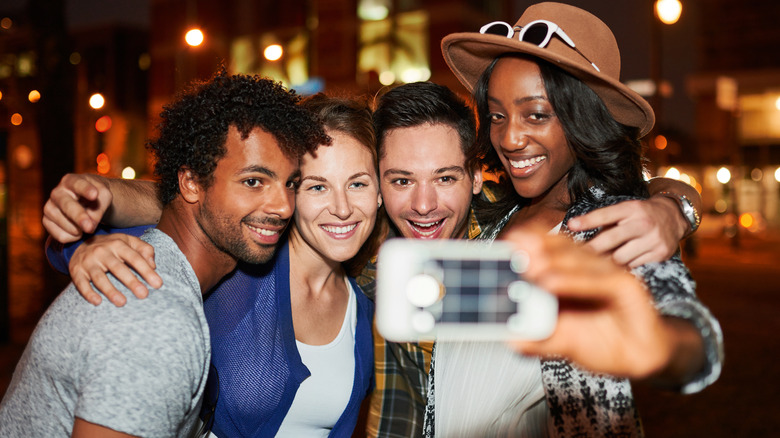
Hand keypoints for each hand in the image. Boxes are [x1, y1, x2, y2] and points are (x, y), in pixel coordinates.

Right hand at [43, 174, 113, 242]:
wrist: (85, 203)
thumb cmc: (95, 196)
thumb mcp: (104, 196)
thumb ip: (100, 206)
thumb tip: (89, 225)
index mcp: (71, 181)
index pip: (78, 184)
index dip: (86, 189)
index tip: (95, 195)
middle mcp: (57, 192)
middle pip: (67, 205)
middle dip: (78, 216)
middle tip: (89, 227)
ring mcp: (49, 207)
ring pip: (64, 223)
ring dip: (80, 229)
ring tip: (87, 225)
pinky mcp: (46, 221)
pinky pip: (61, 235)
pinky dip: (73, 237)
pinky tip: (78, 231)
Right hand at [70, 234, 162, 305]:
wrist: (81, 243)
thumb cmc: (112, 246)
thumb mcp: (129, 241)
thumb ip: (145, 249)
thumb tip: (153, 265)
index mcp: (118, 244)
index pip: (135, 258)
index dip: (146, 271)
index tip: (158, 284)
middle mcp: (102, 252)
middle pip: (118, 268)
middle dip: (131, 282)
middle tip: (143, 294)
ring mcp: (88, 262)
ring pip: (99, 278)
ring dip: (110, 291)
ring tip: (122, 303)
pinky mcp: (77, 271)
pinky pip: (81, 284)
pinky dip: (88, 293)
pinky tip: (97, 302)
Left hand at [502, 227, 675, 379]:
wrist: (641, 358)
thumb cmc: (602, 342)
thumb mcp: (562, 342)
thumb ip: (537, 339)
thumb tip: (508, 338)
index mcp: (569, 273)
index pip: (548, 248)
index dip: (527, 242)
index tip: (504, 243)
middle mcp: (587, 268)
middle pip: (560, 249)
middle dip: (534, 248)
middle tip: (511, 250)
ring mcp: (608, 274)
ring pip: (578, 261)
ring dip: (551, 262)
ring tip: (528, 266)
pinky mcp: (627, 287)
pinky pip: (600, 280)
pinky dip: (575, 281)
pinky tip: (551, 283)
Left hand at [566, 196, 685, 267]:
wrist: (673, 217)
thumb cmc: (639, 215)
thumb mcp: (624, 211)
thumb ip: (605, 222)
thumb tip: (576, 235)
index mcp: (631, 208)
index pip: (606, 214)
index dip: (587, 220)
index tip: (571, 225)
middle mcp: (643, 223)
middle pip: (611, 239)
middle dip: (590, 249)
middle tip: (572, 257)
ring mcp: (653, 239)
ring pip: (620, 257)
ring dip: (604, 262)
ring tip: (590, 265)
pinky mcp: (660, 254)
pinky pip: (633, 266)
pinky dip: (622, 268)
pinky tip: (613, 269)